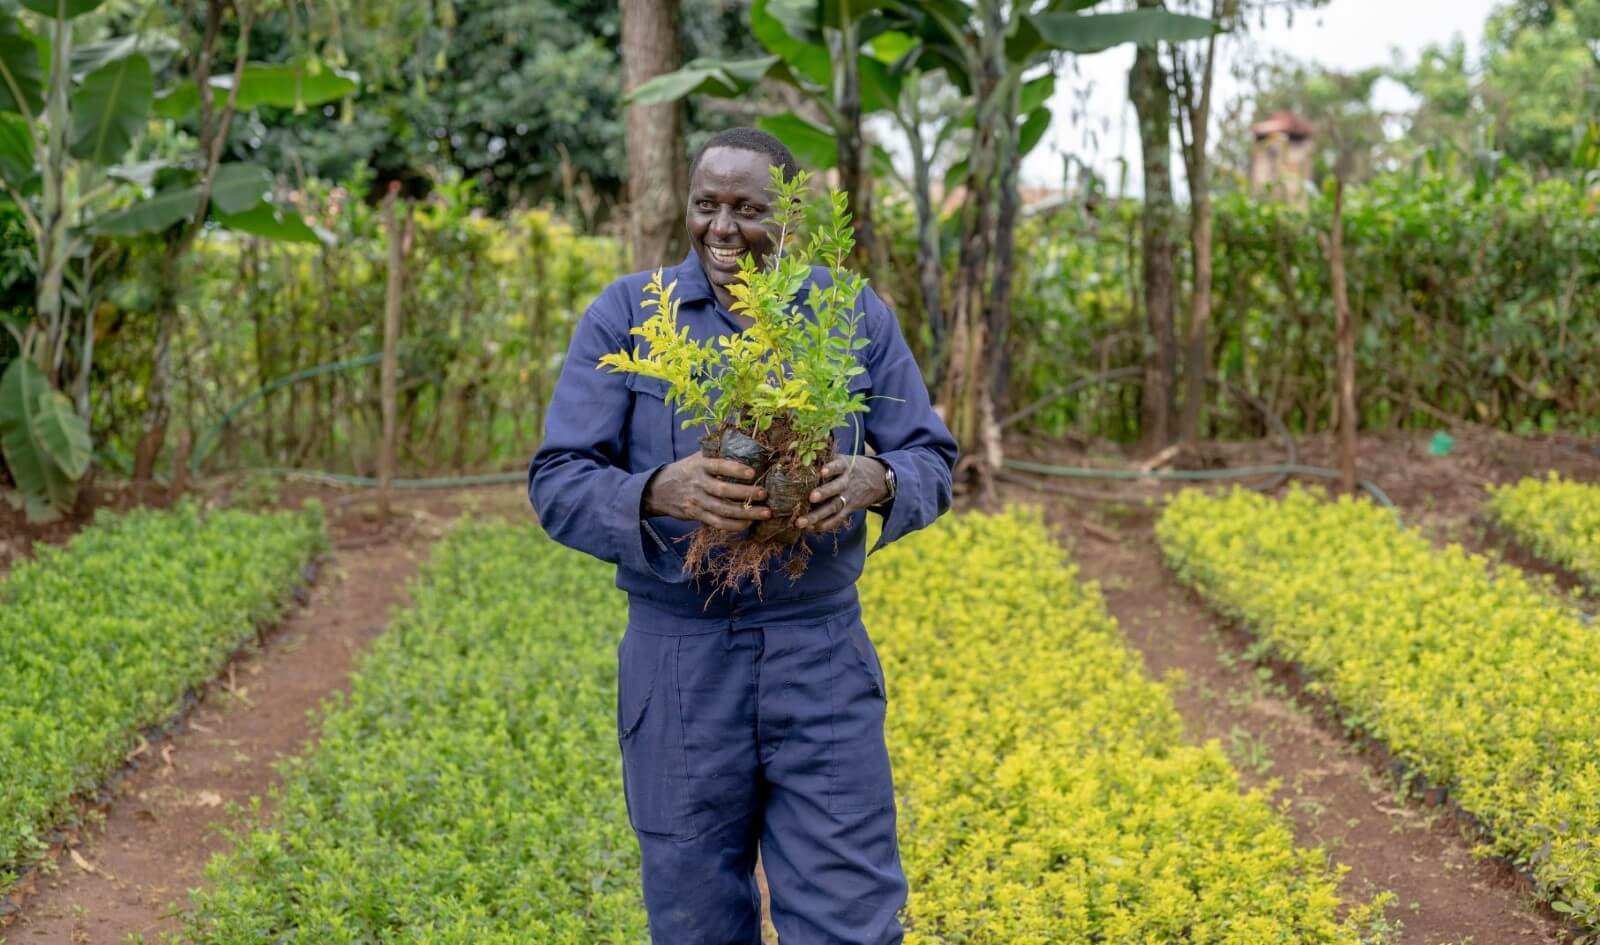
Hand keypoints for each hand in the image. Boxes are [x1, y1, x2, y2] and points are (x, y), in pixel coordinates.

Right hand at [643, 454, 770, 530]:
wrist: (660, 490)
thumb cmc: (687, 470)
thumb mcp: (697, 457)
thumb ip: (716, 453)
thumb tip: (745, 442)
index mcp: (700, 465)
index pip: (719, 466)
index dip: (735, 469)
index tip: (753, 473)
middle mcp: (698, 483)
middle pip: (723, 491)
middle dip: (745, 493)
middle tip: (764, 493)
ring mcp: (697, 501)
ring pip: (723, 510)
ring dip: (746, 513)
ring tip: (765, 513)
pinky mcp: (697, 515)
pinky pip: (717, 523)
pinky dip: (734, 525)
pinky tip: (749, 522)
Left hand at [795, 456, 888, 531]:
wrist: (878, 478)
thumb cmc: (850, 467)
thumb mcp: (843, 458)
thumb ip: (826, 457)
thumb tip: (796, 452)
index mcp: (844, 466)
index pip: (838, 466)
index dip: (831, 468)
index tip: (822, 471)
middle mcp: (846, 482)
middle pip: (836, 488)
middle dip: (824, 493)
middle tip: (811, 497)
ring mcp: (848, 497)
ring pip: (834, 507)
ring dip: (817, 515)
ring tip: (801, 522)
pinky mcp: (849, 509)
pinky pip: (837, 519)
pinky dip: (824, 525)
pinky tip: (810, 529)